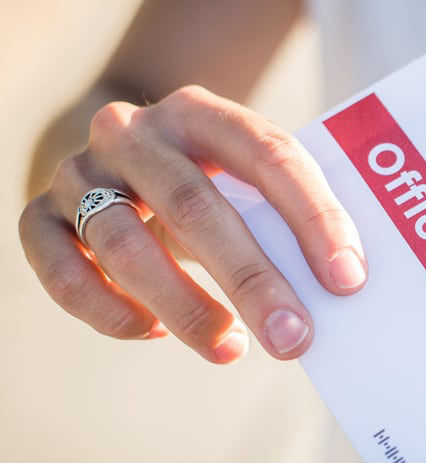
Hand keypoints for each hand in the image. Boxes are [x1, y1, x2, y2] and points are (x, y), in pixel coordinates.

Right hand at [18, 85, 366, 363]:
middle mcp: (133, 134)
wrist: (126, 164)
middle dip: (251, 280)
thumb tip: (342, 291)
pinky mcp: (40, 216)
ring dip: (184, 307)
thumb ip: (286, 220)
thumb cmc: (214, 187)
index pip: (267, 154)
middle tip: (294, 339)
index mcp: (202, 112)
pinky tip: (154, 332)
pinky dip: (108, 311)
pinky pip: (61, 271)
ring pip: (124, 245)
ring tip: (232, 350)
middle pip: (194, 205)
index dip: (312, 217)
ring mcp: (80, 173)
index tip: (347, 280)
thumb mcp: (248, 185)